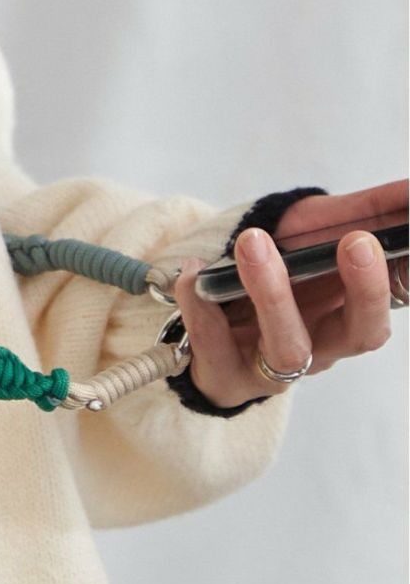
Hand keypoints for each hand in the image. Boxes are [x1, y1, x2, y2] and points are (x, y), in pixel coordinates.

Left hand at [171, 177, 407, 409]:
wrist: (210, 307)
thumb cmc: (279, 267)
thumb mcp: (319, 229)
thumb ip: (368, 210)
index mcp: (351, 313)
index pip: (386, 305)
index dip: (390, 281)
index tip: (383, 239)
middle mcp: (322, 345)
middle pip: (357, 334)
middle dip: (363, 291)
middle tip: (356, 241)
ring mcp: (274, 366)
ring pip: (287, 345)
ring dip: (273, 292)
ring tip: (253, 241)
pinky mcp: (224, 374)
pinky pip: (214, 345)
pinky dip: (202, 303)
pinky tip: (194, 270)